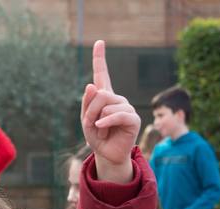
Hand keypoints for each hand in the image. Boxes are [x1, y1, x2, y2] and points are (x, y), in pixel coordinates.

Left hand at [81, 40, 139, 183]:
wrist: (107, 155)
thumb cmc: (97, 137)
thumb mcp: (86, 120)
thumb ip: (87, 103)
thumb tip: (91, 85)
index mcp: (104, 96)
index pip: (102, 74)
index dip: (100, 57)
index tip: (99, 42)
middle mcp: (117, 99)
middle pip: (99, 94)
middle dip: (90, 110)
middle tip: (92, 125)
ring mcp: (126, 107)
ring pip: (106, 105)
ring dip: (97, 121)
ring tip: (102, 131)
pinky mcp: (133, 118)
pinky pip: (117, 114)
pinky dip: (106, 122)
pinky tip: (101, 129)